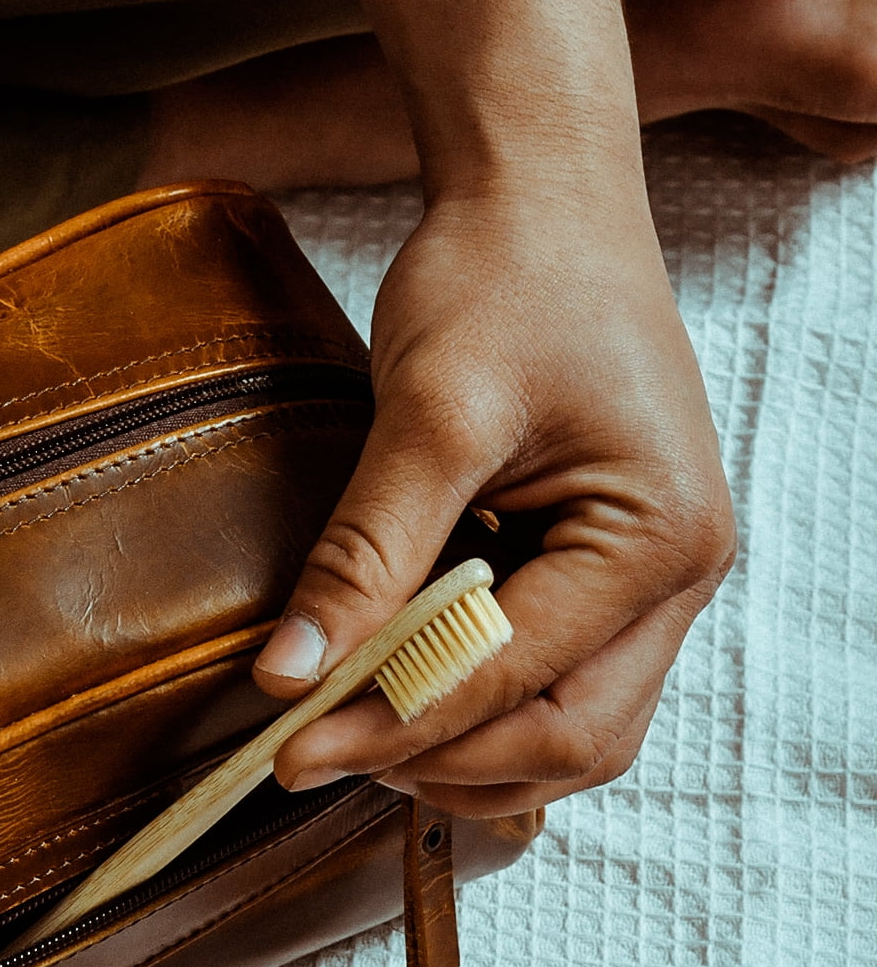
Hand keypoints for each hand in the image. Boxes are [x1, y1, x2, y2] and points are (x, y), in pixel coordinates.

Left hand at [253, 183, 734, 813]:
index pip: (520, 681)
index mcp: (659, 538)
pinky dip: (474, 708)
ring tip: (352, 731)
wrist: (540, 205)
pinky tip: (394, 694)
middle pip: (572, 742)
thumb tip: (291, 676)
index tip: (293, 750)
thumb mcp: (429, 412)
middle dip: (443, 760)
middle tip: (321, 753)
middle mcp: (676, 578)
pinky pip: (550, 683)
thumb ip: (365, 554)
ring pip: (569, 731)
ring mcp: (647, 586)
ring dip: (462, 751)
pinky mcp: (600, 578)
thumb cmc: (507, 280)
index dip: (400, 725)